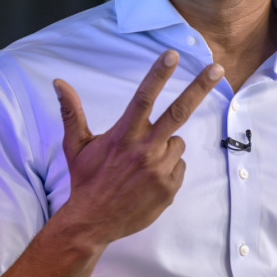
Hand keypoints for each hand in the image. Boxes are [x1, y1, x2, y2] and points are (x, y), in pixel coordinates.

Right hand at [53, 49, 222, 245]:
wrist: (93, 221)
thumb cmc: (86, 179)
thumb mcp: (76, 145)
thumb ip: (72, 112)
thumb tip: (59, 82)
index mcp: (124, 135)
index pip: (144, 98)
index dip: (158, 74)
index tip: (172, 54)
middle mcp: (145, 149)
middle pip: (178, 112)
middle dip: (198, 87)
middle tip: (217, 68)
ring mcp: (160, 169)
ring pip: (177, 143)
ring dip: (166, 146)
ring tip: (143, 163)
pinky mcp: (169, 187)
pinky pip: (179, 166)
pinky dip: (168, 167)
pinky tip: (149, 178)